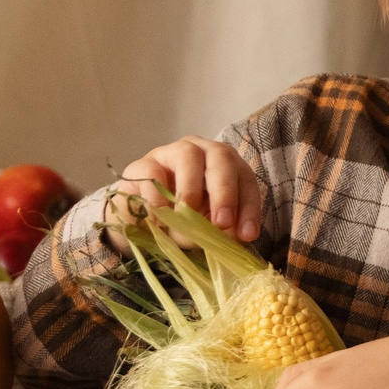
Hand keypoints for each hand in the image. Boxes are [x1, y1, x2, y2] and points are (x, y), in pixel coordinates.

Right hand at [111, 136, 262, 243]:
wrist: (140, 222)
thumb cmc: (179, 222)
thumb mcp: (203, 230)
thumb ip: (216, 230)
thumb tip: (225, 235)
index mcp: (224, 167)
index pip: (244, 179)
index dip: (249, 207)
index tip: (247, 235)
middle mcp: (201, 152)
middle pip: (221, 156)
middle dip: (225, 191)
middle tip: (222, 223)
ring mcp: (170, 154)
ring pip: (188, 154)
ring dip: (191, 188)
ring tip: (186, 217)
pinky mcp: (142, 165)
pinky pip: (152, 172)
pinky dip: (158, 198)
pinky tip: (158, 220)